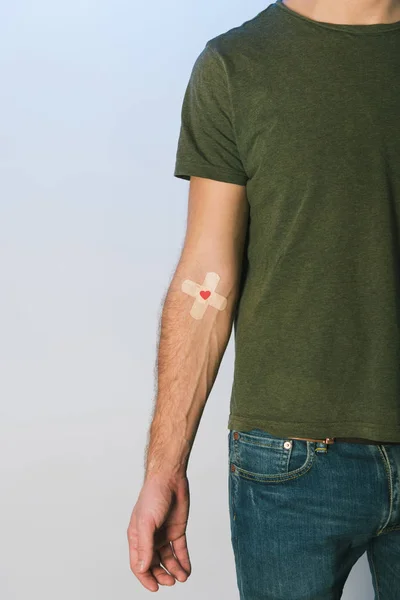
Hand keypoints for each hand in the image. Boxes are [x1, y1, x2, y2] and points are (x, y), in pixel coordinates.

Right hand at [127, 474, 190, 591]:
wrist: (170, 478)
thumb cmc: (153, 496)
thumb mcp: (146, 523)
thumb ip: (145, 546)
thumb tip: (143, 568)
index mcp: (137, 537)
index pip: (138, 564)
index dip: (145, 577)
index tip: (155, 588)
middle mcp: (150, 538)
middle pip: (154, 564)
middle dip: (161, 575)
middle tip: (171, 582)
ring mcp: (164, 534)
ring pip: (168, 559)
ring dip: (174, 570)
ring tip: (182, 577)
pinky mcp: (177, 530)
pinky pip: (180, 550)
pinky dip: (183, 561)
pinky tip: (187, 570)